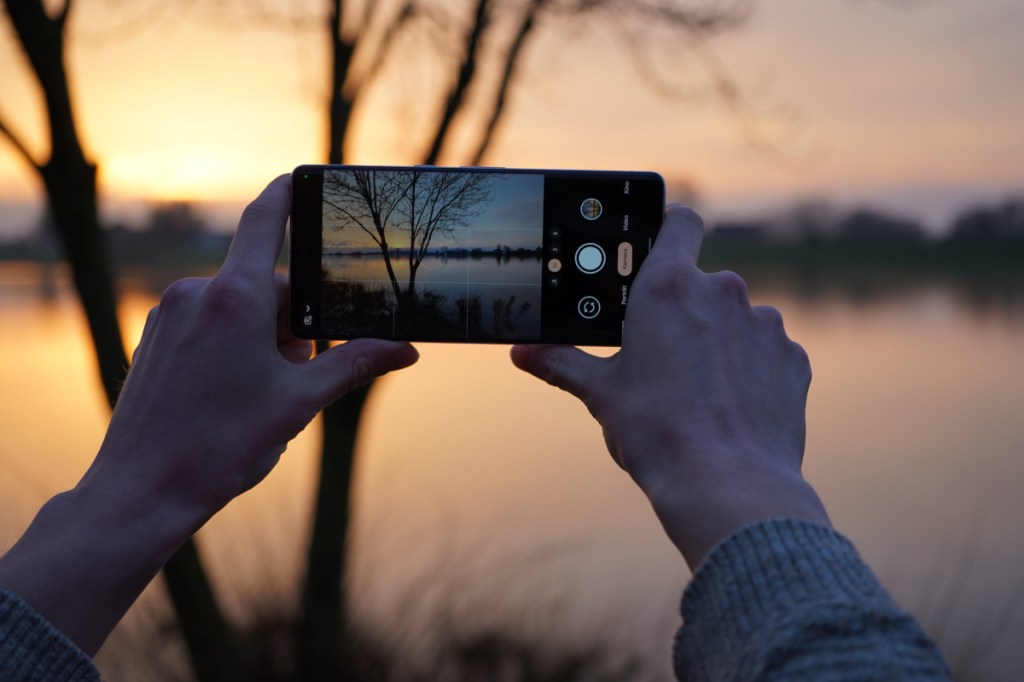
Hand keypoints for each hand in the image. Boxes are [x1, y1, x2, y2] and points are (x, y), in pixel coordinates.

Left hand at [85, 174, 418, 517]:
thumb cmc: (221, 446)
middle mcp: (196, 293)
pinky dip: (229, 348)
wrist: (142, 491)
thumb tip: (405, 350)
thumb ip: (355, 365)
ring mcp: (169, 314)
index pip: (265, 221)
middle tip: (290, 379)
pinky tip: (225, 397)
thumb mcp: (299, 403)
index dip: (287, 194)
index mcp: (236, 299)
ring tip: (253, 397)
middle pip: (268, 288)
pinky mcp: (155, 336)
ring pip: (238, 309)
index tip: (300, 176)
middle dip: (292, 326)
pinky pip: (208, 325)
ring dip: (261, 341)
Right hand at [511, 205, 828, 570]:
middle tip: (663, 353)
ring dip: (720, 341)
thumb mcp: (601, 393)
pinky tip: (732, 406)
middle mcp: (722, 291)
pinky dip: (751, 370)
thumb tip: (523, 352)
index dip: (669, 228)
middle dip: (685, 311)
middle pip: (703, 282)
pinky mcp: (792, 358)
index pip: (679, 221)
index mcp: (668, 287)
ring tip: (699, 390)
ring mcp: (763, 324)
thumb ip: (562, 362)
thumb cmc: (656, 433)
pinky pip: (766, 352)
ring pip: (736, 319)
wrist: (726, 485)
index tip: (658, 247)